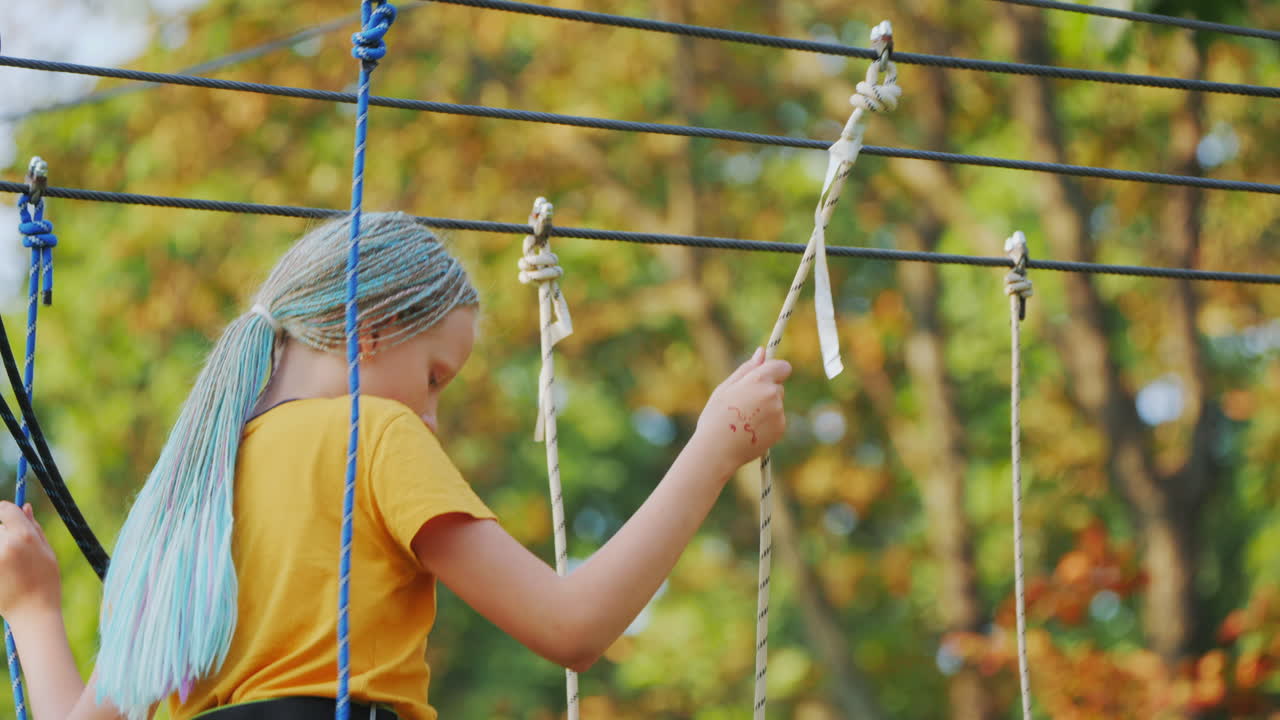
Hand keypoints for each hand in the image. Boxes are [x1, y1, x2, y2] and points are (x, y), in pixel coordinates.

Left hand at [0, 501, 61, 621]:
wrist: (32, 613)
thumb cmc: (45, 581)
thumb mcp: (46, 551)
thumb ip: (33, 528)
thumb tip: (24, 507)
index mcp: (24, 536)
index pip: (4, 508)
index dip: (4, 511)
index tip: (4, 517)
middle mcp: (5, 544)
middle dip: (2, 533)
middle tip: (11, 551)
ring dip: (0, 548)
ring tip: (9, 565)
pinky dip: (0, 563)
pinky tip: (5, 574)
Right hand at [696, 348, 791, 469]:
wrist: (717, 450)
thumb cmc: (716, 416)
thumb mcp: (725, 388)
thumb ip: (746, 369)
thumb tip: (762, 351)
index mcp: (759, 380)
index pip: (782, 366)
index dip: (774, 370)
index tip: (765, 376)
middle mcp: (773, 394)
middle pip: (777, 386)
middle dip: (766, 391)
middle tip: (744, 404)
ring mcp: (778, 413)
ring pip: (776, 404)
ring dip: (766, 408)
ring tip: (744, 420)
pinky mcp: (780, 428)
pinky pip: (777, 420)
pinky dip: (768, 423)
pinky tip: (751, 430)